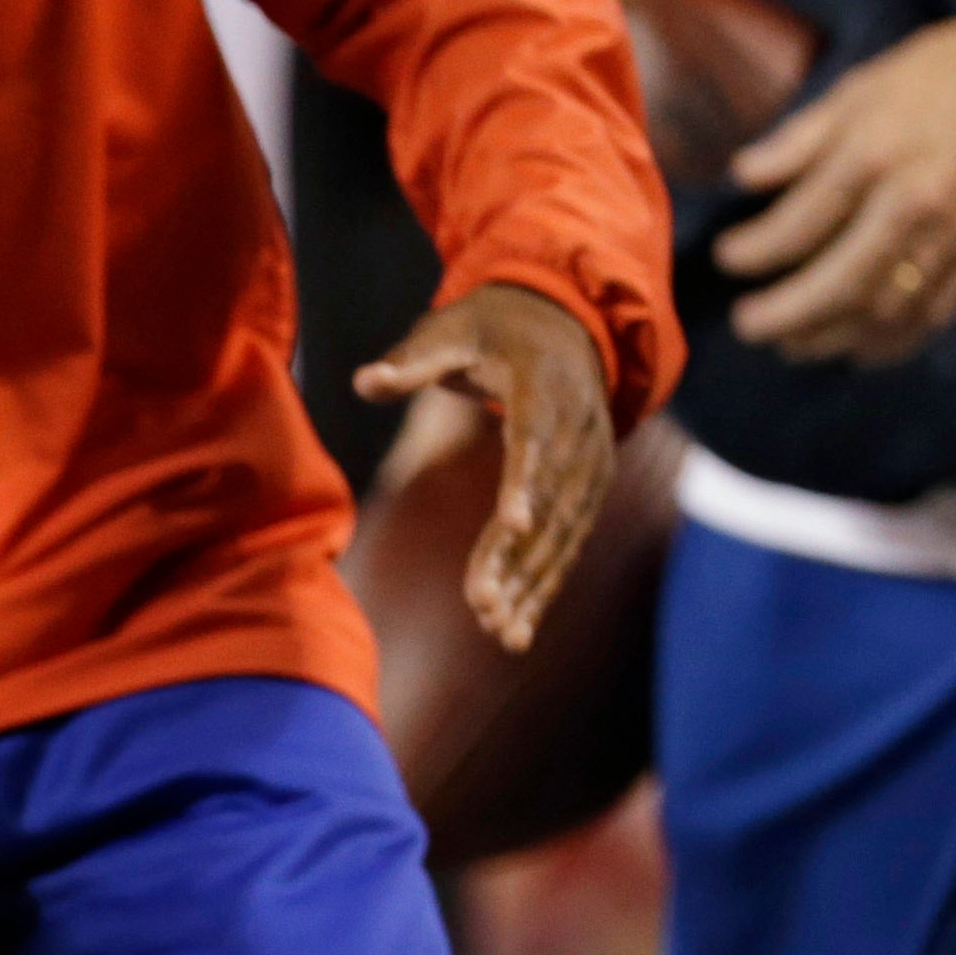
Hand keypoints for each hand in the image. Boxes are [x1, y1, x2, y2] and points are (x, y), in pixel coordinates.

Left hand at [351, 284, 616, 654]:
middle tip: (481, 608)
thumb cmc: (490, 327)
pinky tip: (519, 627)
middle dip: (517, 555)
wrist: (563, 319)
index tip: (511, 526)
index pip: (534, 437)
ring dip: (535, 583)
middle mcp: (580, 426)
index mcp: (544, 384)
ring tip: (501, 635)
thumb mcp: (448, 330)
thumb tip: (363, 380)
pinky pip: (570, 539)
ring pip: (565, 530)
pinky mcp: (592, 485)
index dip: (524, 481)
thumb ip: (410, 362)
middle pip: (550, 498)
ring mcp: (593, 459)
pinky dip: (547, 582)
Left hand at [711, 13, 955, 365]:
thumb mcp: (858, 88)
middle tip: (746, 324)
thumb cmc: (938, 76)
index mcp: (873, 156)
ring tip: (790, 342)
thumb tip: (742, 176)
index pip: (797, 226)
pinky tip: (855, 349)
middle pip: (836, 284)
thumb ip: (798, 140)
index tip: (727, 259)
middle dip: (783, 315)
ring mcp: (952, 235)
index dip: (752, 252)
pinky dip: (888, 343)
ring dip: (827, 337)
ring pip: (881, 311)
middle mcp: (912, 204)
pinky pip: (930, 315)